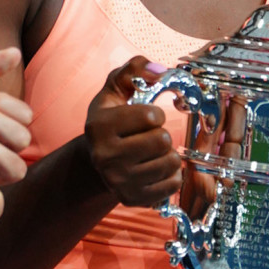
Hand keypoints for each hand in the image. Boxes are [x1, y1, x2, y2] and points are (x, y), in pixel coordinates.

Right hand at [84, 56, 181, 207]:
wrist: (97, 158)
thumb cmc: (111, 118)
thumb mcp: (116, 88)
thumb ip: (135, 69)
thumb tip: (160, 70)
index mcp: (99, 126)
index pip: (151, 117)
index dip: (154, 114)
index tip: (144, 118)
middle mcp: (105, 156)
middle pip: (162, 141)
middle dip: (161, 135)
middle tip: (149, 136)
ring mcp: (118, 181)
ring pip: (170, 163)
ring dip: (168, 154)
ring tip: (152, 152)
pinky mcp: (132, 199)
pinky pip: (172, 185)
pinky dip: (170, 175)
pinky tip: (155, 169)